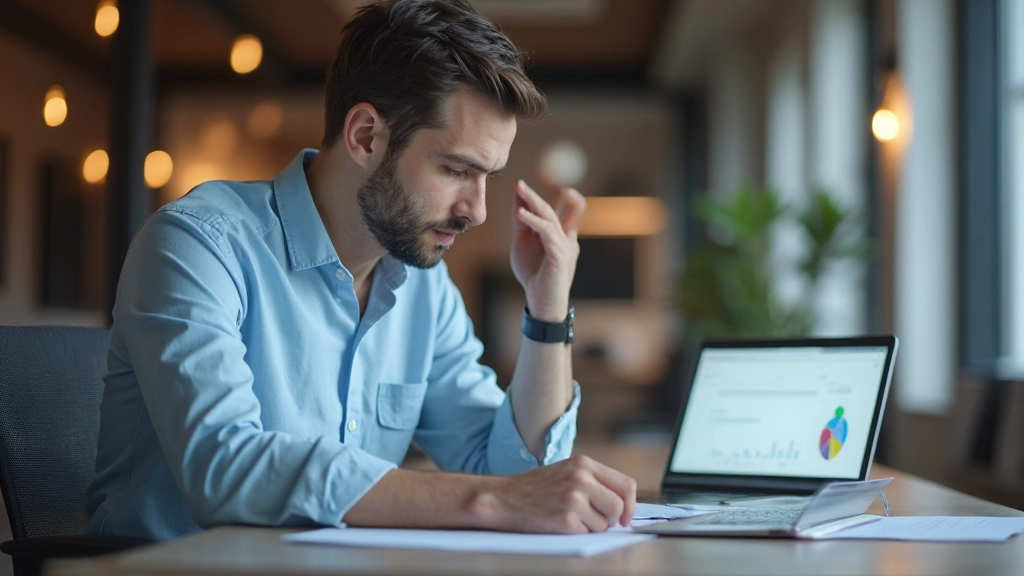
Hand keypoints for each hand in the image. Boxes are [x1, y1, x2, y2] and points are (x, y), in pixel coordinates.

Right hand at [472, 455, 636, 533]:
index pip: (625, 484)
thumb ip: (593, 481)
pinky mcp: (566, 518)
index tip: (625, 516)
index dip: (630, 504)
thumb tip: (623, 504)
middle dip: (611, 519)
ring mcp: (574, 498)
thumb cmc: (534, 488)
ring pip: (604, 523)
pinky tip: (560, 523)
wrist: (503, 498)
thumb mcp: (565, 471)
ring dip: (592, 526)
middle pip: (619, 506)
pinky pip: (587, 533)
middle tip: (595, 521)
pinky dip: (578, 532)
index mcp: (584, 464)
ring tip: (569, 517)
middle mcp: (581, 478)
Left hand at [510, 180, 586, 321]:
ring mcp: (565, 246)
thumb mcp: (523, 244)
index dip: (542, 195)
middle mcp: (566, 238)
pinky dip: (534, 221)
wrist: (542, 303)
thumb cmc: (534, 275)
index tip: (522, 186)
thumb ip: (523, 223)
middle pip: (553, 209)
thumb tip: (518, 200)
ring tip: (520, 190)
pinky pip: (548, 232)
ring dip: (534, 202)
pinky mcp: (560, 255)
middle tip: (519, 183)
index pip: (558, 209)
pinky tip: (521, 213)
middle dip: (534, 196)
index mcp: (560, 235)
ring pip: (551, 218)